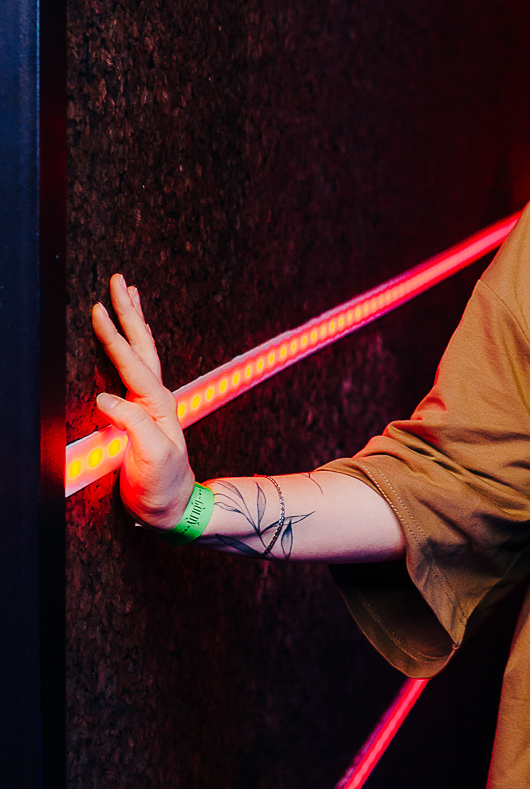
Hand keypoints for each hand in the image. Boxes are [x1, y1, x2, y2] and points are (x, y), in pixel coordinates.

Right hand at [90, 274, 195, 527]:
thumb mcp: (149, 458)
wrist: (172, 508)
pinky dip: (130, 345)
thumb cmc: (162, 486)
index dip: (114, 336)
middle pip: (142, 344)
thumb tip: (104, 398)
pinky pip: (134, 368)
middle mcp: (156, 398)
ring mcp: (150, 403)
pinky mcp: (141, 412)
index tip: (98, 310)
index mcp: (157, 405)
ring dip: (134, 320)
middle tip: (119, 279)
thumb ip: (132, 426)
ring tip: (128, 292)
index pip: (132, 362)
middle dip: (130, 311)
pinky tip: (126, 338)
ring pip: (142, 351)